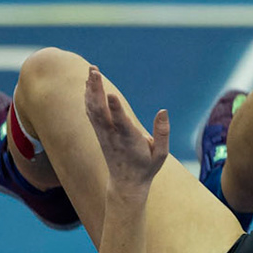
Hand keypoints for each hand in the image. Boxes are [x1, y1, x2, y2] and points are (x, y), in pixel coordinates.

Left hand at [84, 65, 167, 193]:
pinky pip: (91, 112)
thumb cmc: (146, 167)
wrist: (126, 183)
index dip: (115, 108)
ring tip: (92, 70)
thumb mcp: (161, 154)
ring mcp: (104, 134)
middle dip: (97, 90)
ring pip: (94, 109)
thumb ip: (163, 133)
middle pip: (102, 111)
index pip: (121, 123)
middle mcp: (113, 136)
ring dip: (91, 89)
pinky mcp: (99, 132)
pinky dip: (89, 97)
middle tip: (95, 71)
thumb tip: (163, 111)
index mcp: (130, 141)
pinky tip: (88, 84)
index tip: (110, 93)